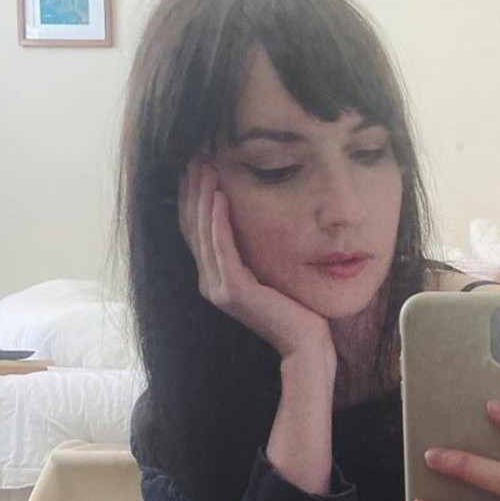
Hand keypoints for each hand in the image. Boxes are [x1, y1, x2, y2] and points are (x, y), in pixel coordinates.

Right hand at [178, 159, 332, 361]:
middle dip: (192, 189)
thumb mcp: (271, 271)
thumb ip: (256, 252)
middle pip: (193, 226)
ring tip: (205, 167)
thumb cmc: (297, 308)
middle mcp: (211, 282)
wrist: (307, 344)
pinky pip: (221, 249)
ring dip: (202, 197)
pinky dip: (219, 221)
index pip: (197, 230)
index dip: (192, 197)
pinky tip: (221, 196)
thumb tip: (255, 219)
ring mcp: (219, 288)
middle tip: (195, 156)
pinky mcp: (235, 291)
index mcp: (216, 278)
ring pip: (203, 233)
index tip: (196, 165)